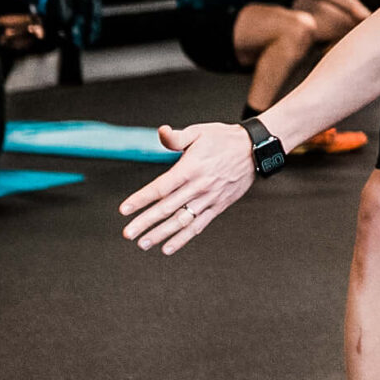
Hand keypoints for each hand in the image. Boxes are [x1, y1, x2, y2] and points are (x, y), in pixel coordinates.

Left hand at [118, 122, 257, 255]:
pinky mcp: (218, 206)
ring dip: (161, 234)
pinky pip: (199, 225)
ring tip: (144, 244)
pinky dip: (183, 238)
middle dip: (145, 222)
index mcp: (191, 168)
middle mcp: (199, 186)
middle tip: (128, 234)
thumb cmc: (224, 139)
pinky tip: (168, 248)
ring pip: (182, 221)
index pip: (161, 187)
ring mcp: (209, 199)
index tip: (124, 210)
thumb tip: (161, 132)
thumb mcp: (199, 132)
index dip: (141, 199)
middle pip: (167, 208)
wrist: (255, 150)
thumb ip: (177, 137)